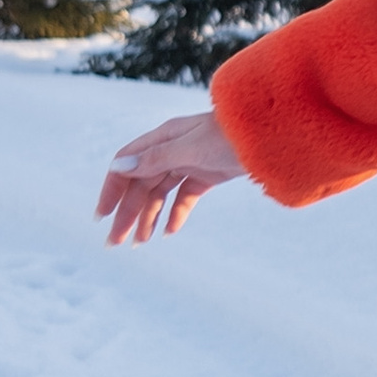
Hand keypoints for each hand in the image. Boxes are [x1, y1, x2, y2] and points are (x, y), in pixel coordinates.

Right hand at [97, 108, 244, 246]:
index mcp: (163, 138)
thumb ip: (157, 159)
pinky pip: (185, 196)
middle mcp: (172, 149)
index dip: (112, 189)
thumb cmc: (232, 134)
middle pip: (141, 184)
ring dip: (149, 217)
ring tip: (139, 243)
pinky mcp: (208, 174)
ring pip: (161, 193)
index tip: (102, 215)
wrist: (274, 132)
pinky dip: (176, 214)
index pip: (127, 165)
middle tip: (114, 243)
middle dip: (127, 213)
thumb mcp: (192, 148)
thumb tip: (118, 166)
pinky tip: (169, 232)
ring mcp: (190, 162)